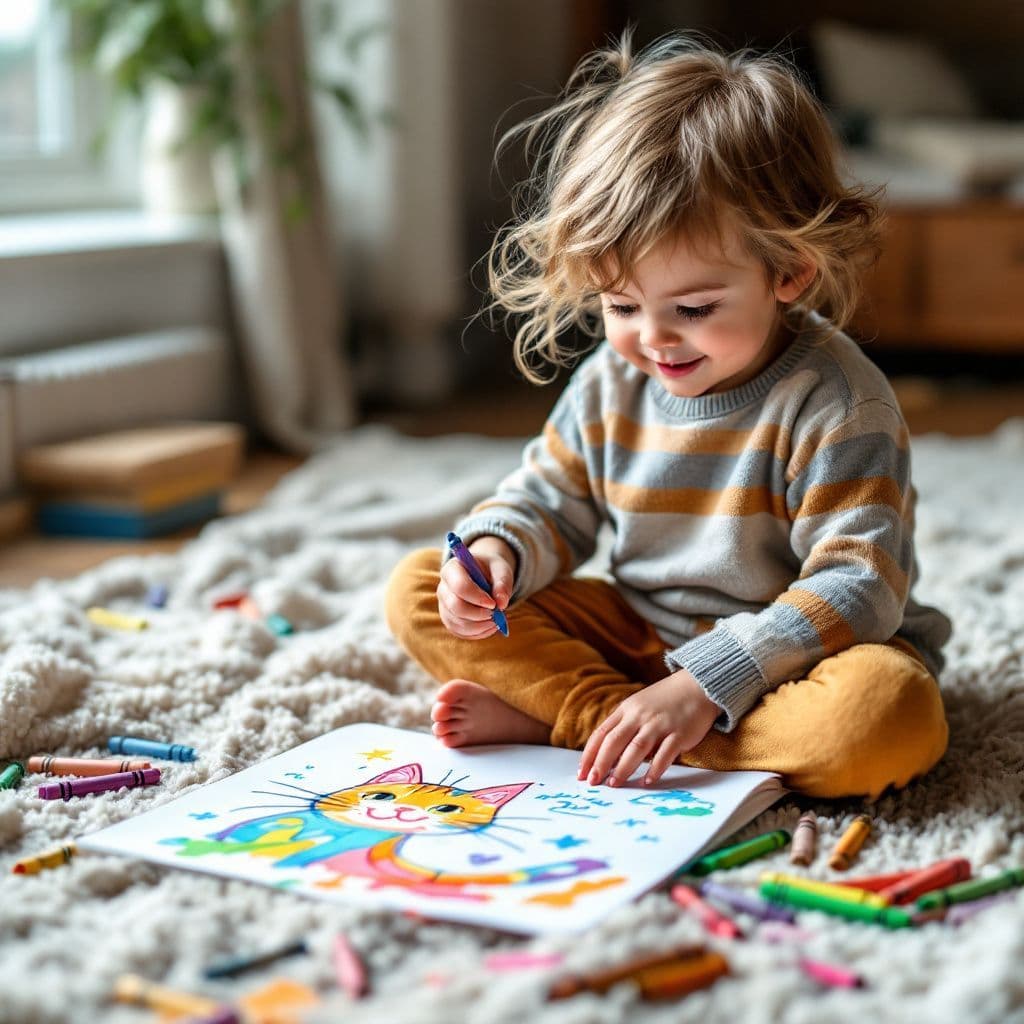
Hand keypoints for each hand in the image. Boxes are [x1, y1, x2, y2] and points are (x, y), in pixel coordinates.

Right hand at [437, 535, 514, 638]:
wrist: (483, 574)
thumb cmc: (491, 569)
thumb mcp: (501, 569)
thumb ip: (502, 584)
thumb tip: (502, 604)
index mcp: (453, 569)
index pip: (460, 586)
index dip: (477, 598)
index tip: (494, 604)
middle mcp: (443, 588)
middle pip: (456, 607)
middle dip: (478, 614)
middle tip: (496, 614)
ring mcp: (444, 605)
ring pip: (458, 623)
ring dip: (480, 626)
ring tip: (497, 619)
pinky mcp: (449, 620)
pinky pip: (460, 632)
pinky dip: (478, 633)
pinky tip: (491, 626)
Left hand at [577, 669, 720, 786]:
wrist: (697, 685)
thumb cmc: (664, 701)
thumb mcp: (637, 706)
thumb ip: (623, 726)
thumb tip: (605, 756)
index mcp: (626, 709)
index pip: (601, 733)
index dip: (589, 754)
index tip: (581, 773)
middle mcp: (640, 716)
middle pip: (615, 741)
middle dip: (601, 763)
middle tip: (593, 782)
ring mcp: (660, 724)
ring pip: (636, 748)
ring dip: (623, 768)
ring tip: (614, 784)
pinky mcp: (679, 733)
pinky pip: (664, 754)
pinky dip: (654, 769)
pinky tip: (646, 782)